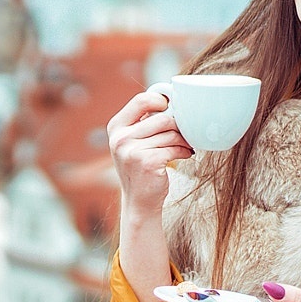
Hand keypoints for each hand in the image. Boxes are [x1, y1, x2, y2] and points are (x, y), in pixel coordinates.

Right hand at [108, 89, 193, 214]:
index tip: (170, 110)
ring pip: (171, 134)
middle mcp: (120, 138)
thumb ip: (145, 122)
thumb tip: (172, 101)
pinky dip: (184, 151)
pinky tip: (184, 156)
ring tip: (184, 147)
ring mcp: (132, 151)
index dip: (160, 101)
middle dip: (178, 127)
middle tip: (183, 134)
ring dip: (183, 141)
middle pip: (162, 118)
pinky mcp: (147, 162)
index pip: (141, 100)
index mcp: (116, 127)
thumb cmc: (141, 168)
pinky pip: (174, 148)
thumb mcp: (134, 142)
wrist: (139, 201)